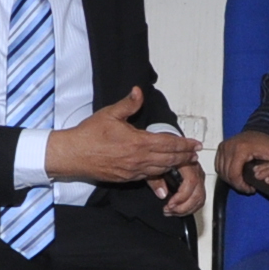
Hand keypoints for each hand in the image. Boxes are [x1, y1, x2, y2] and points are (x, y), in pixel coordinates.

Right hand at [44, 89, 197, 185]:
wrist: (73, 155)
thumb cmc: (89, 134)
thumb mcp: (110, 114)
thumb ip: (128, 103)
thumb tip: (138, 91)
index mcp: (138, 142)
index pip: (168, 143)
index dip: (184, 144)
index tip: (195, 144)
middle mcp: (138, 159)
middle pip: (169, 159)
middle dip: (184, 157)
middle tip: (195, 155)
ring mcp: (133, 171)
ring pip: (160, 169)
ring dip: (175, 166)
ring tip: (185, 162)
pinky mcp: (126, 178)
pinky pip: (148, 177)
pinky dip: (160, 174)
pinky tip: (164, 172)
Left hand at [151, 157, 206, 216]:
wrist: (163, 154)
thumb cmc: (158, 159)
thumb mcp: (153, 167)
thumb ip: (156, 180)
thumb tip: (162, 194)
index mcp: (185, 162)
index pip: (191, 181)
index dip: (182, 196)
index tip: (170, 204)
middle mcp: (195, 169)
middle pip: (198, 193)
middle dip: (183, 206)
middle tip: (169, 210)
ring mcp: (199, 176)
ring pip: (200, 198)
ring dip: (186, 209)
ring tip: (172, 211)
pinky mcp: (199, 183)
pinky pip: (200, 199)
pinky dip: (190, 208)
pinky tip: (178, 210)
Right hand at [213, 129, 268, 194]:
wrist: (263, 129)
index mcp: (241, 149)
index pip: (234, 175)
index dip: (241, 186)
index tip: (250, 189)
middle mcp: (229, 147)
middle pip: (226, 174)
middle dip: (236, 184)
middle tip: (247, 187)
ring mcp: (224, 147)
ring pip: (221, 171)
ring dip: (230, 179)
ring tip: (242, 182)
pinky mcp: (221, 147)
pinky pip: (218, 166)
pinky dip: (225, 173)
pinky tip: (236, 175)